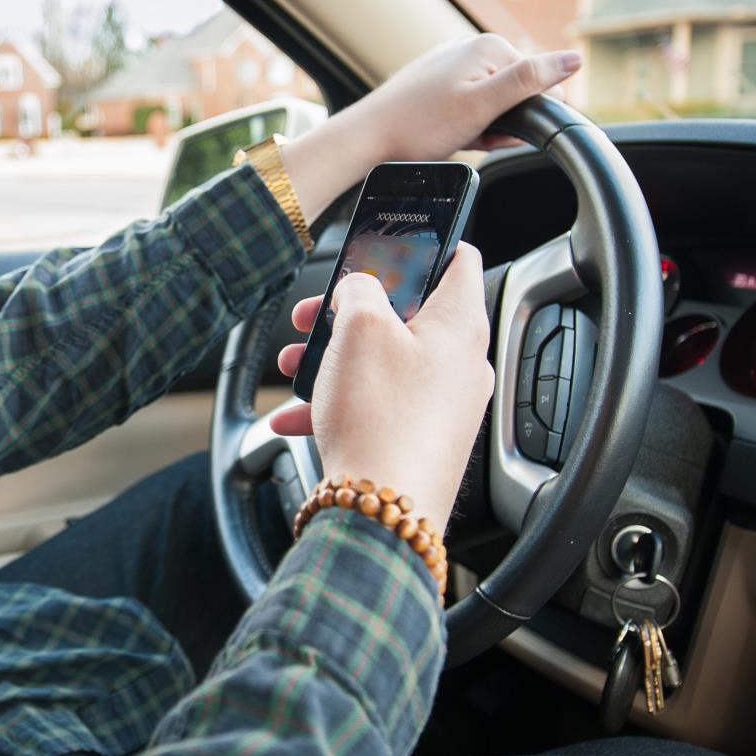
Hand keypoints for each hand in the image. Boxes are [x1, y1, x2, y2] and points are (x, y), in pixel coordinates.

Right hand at [269, 244, 493, 529]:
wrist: (382, 513)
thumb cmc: (381, 419)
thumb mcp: (361, 327)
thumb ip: (360, 288)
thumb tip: (360, 288)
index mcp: (461, 325)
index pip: (459, 259)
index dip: (423, 243)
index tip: (386, 242)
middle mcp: (461, 365)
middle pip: (408, 315)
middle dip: (353, 312)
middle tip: (316, 315)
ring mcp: (442, 407)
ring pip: (384, 363)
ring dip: (336, 358)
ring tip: (295, 368)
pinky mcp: (418, 441)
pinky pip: (375, 407)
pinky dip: (337, 402)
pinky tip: (294, 416)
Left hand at [351, 34, 581, 161]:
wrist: (370, 137)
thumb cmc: (421, 124)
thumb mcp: (483, 105)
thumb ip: (530, 80)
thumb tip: (575, 59)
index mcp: (491, 47)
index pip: (540, 84)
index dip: (527, 117)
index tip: (499, 131)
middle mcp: (473, 49)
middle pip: (516, 95)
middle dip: (504, 124)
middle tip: (473, 137)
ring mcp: (455, 66)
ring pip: (493, 106)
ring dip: (485, 129)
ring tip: (457, 137)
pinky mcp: (442, 85)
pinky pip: (472, 109)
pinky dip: (468, 128)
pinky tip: (451, 136)